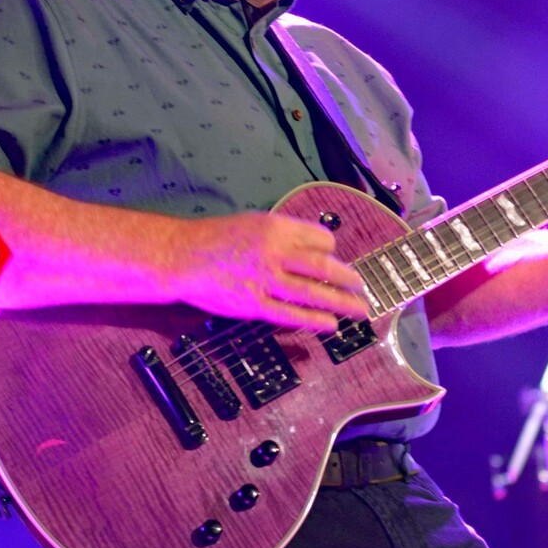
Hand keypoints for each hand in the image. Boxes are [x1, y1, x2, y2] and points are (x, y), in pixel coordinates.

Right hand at [169, 210, 369, 332]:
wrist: (183, 255)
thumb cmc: (218, 238)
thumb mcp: (255, 222)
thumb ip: (284, 235)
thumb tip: (314, 249)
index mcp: (277, 228)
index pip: (321, 240)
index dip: (332, 252)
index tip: (337, 262)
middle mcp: (275, 252)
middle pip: (324, 267)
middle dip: (349, 280)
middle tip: (364, 289)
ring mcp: (265, 280)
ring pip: (313, 292)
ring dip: (341, 302)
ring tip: (359, 311)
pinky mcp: (254, 304)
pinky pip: (291, 314)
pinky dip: (314, 319)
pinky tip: (331, 324)